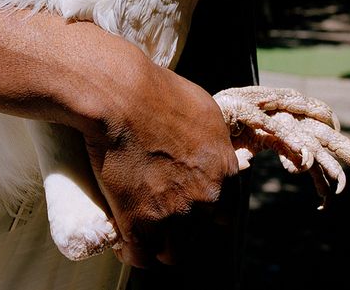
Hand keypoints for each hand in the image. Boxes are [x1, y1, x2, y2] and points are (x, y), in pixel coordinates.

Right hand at [84, 61, 239, 267]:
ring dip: (161, 245)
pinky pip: (140, 257)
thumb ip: (213, 139)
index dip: (207, 210)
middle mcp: (204, 200)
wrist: (124, 97)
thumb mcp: (204, 110)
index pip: (226, 212)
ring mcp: (172, 215)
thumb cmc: (161, 93)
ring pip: (173, 254)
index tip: (193, 205)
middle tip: (164, 213)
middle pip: (199, 235)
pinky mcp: (139, 223)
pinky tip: (127, 244)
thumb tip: (209, 146)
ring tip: (146, 232)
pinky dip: (134, 253)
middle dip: (184, 228)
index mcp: (223, 173)